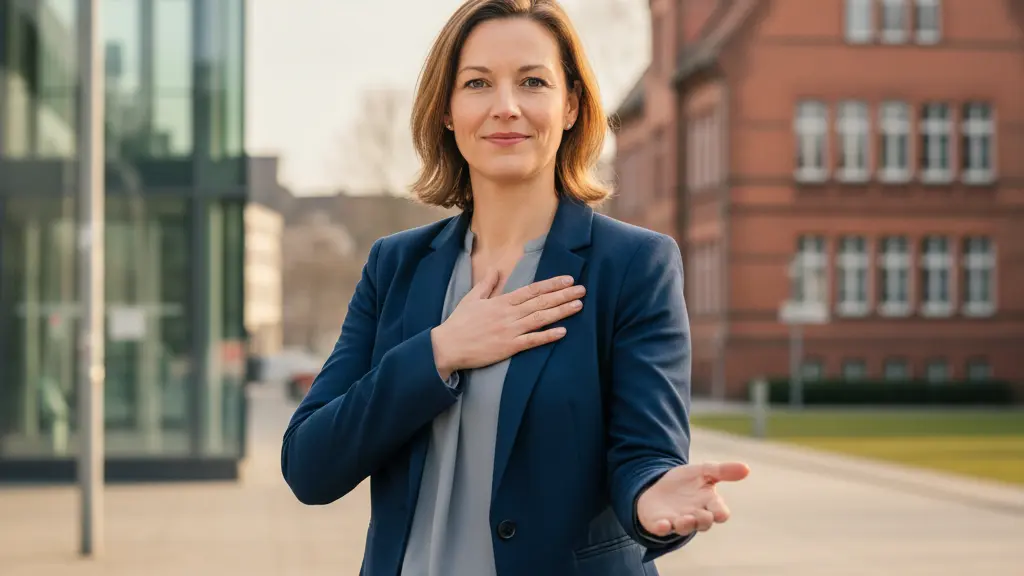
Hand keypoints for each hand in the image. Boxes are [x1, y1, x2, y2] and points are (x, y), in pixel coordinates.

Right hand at [430, 271, 584, 378]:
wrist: (448, 346)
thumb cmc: (459, 323)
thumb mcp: (472, 298)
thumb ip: (487, 284)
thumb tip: (496, 269)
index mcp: (501, 301)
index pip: (532, 290)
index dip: (551, 284)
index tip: (567, 279)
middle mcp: (509, 314)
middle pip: (541, 302)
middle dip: (563, 295)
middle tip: (581, 290)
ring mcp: (510, 331)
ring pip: (540, 319)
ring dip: (561, 312)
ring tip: (578, 305)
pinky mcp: (509, 347)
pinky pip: (532, 341)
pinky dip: (547, 336)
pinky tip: (562, 332)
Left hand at [637, 461, 749, 537]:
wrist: (657, 486)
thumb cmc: (686, 482)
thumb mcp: (703, 471)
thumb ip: (723, 470)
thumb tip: (747, 468)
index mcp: (708, 503)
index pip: (720, 512)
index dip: (720, 513)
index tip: (720, 512)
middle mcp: (695, 515)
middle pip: (704, 523)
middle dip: (703, 520)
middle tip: (700, 514)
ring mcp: (677, 521)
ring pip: (685, 528)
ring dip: (685, 525)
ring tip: (683, 520)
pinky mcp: (660, 523)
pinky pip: (662, 529)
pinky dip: (662, 528)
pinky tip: (662, 525)